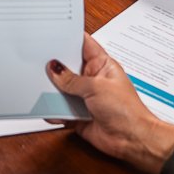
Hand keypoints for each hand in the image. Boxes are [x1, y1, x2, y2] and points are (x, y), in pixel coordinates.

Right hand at [46, 35, 173, 173]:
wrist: (132, 140)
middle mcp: (92, 79)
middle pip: (68, 67)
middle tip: (40, 63)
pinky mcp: (78, 114)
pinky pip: (60, 109)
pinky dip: (53, 110)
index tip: (52, 33)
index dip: (69, 37)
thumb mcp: (96, 87)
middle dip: (55, 66)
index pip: (83, 44)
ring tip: (41, 87)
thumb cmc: (127, 110)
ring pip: (62, 89)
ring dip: (52, 90)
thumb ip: (72, 79)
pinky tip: (49, 109)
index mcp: (101, 65)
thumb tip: (55, 68)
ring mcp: (85, 97)